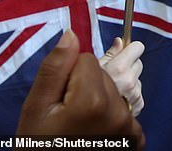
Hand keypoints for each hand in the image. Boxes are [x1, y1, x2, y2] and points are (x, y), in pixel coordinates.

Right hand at [16, 31, 144, 149]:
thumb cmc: (39, 145)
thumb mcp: (36, 107)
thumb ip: (55, 67)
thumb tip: (72, 33)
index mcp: (92, 99)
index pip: (87, 60)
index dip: (69, 74)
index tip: (60, 97)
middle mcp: (118, 110)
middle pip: (104, 75)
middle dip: (86, 86)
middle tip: (68, 114)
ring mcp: (130, 127)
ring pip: (115, 91)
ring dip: (100, 101)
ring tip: (81, 125)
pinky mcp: (136, 139)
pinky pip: (125, 111)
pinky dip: (113, 117)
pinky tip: (96, 133)